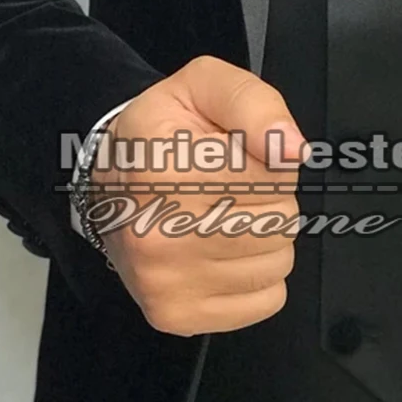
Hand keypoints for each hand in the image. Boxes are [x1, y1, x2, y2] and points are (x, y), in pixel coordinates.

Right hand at [93, 56, 306, 335]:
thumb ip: (254, 104)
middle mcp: (159, 235)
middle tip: (231, 186)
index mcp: (164, 170)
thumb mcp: (204, 85)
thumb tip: (291, 149)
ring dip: (264, 237)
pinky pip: (266, 299)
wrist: (110, 179)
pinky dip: (257, 276)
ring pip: (277, 262)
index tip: (237, 154)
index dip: (268, 159)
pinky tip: (224, 251)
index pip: (273, 176)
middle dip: (270, 198)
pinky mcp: (176, 316)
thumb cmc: (164, 130)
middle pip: (280, 221)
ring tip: (225, 214)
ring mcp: (166, 283)